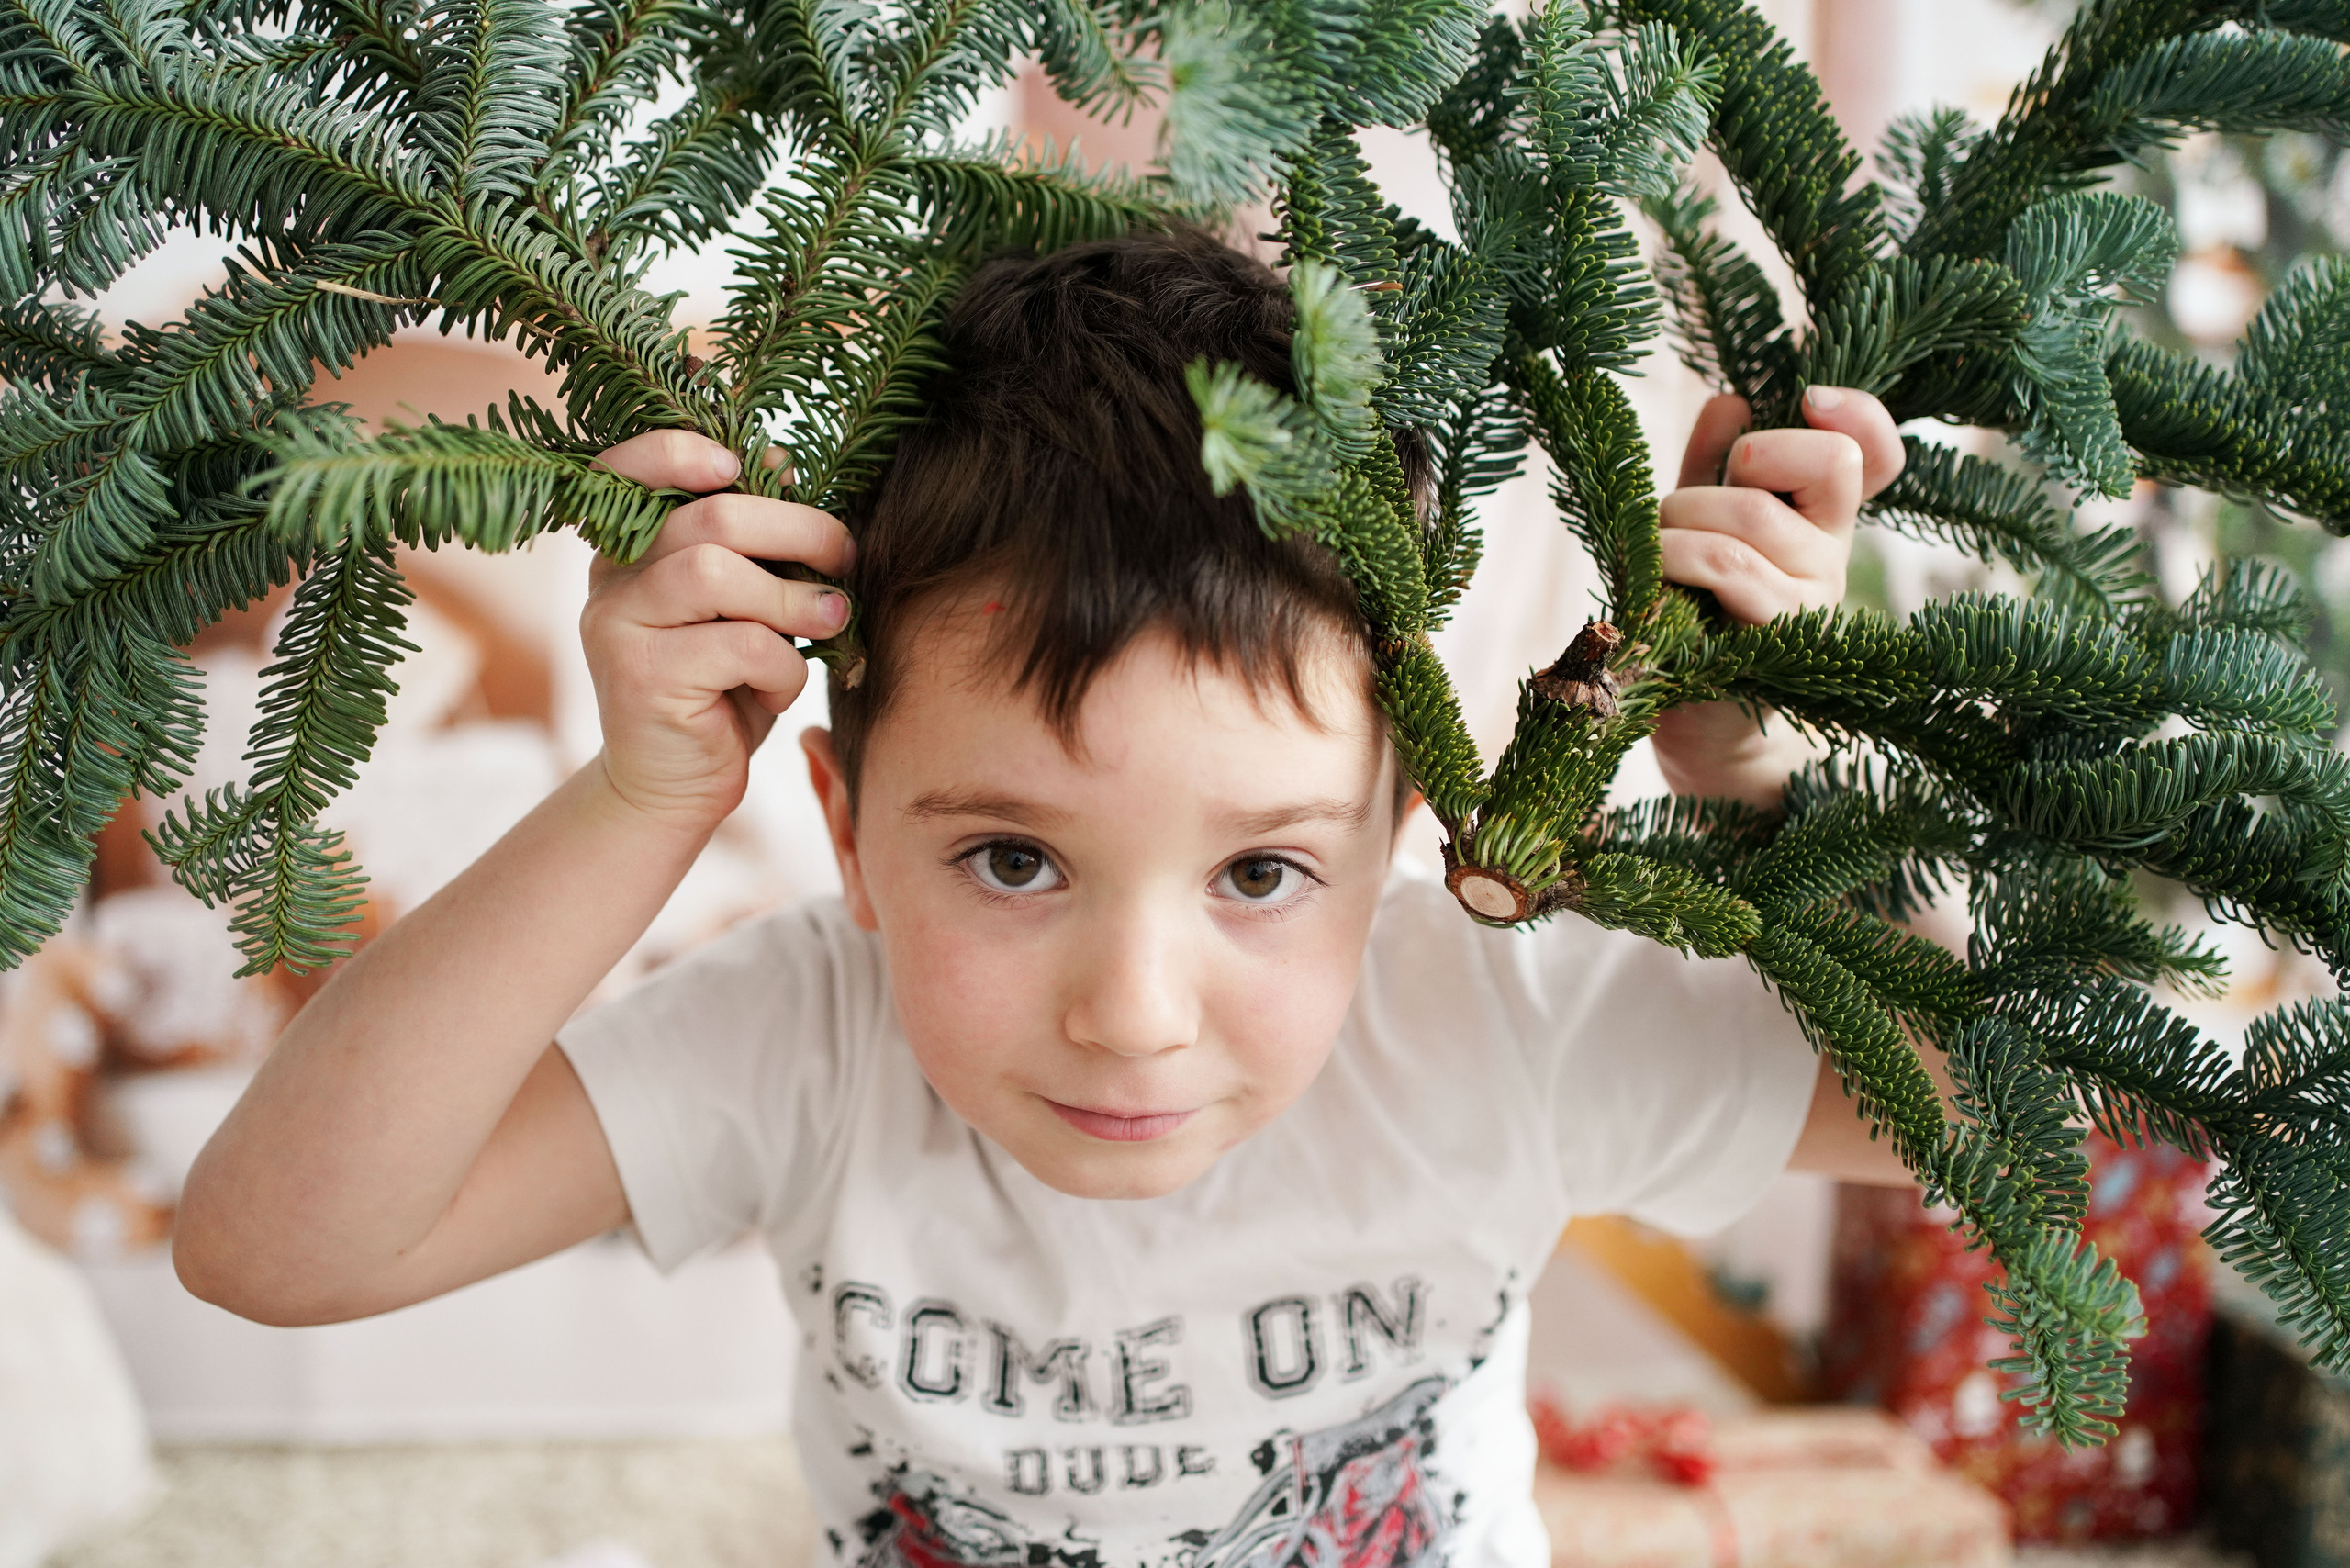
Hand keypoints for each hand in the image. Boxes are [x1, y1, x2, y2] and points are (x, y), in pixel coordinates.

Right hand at [579, 430, 854, 832]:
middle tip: (845, 556)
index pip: (629, 469)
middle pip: (706, 519)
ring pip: (714, 574)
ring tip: (829, 618)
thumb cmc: (719, 687)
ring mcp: (617, 627)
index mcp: (629, 549)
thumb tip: (785, 465)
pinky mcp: (641, 679)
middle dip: (796, 529)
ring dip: (792, 597)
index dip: (680, 451)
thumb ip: (751, 545)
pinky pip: (738, 646)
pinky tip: (780, 686)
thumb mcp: (741, 607)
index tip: (740, 463)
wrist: (676, 785)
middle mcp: (611, 580)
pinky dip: (782, 665)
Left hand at [1649, 385, 1904, 806]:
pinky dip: (1672, 560)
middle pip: (1820, 463)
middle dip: (1733, 464)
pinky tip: (1651, 582)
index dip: (1862, 414)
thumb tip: (1731, 400)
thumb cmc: (1695, 617)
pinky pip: (1728, 570)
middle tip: (1680, 510)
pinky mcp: (1781, 642)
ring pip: (1749, 520)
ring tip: (1651, 552)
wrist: (1695, 723)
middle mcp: (1834, 558)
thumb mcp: (1702, 527)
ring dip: (1678, 521)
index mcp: (1821, 523)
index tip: (1809, 397)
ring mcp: (1816, 602)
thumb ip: (1713, 466)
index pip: (1877, 453)